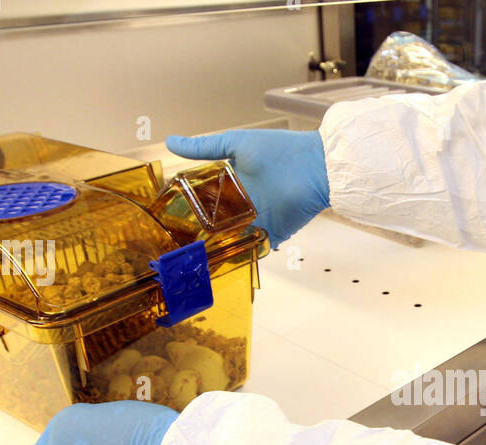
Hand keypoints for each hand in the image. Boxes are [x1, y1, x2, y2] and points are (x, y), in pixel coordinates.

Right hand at [166, 129, 329, 245]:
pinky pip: (255, 249)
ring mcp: (258, 221)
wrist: (315, 164)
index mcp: (233, 186)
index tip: (170, 219)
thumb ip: (204, 147)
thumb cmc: (279, 149)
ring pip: (233, 240)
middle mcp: (244, 206)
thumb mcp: (235, 144)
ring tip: (194, 257)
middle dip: (200, 235)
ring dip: (218, 248)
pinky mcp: (274, 234)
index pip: (207, 203)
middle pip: (217, 225)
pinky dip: (243, 256)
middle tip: (177, 244)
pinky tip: (223, 262)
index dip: (191, 211)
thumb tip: (171, 141)